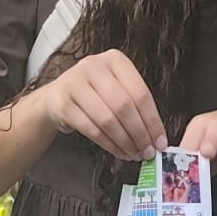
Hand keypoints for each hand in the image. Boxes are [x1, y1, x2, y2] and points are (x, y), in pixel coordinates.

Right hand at [38, 49, 165, 161]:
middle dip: (139, 134)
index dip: (152, 120)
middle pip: (124, 106)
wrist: (57, 98)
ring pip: (108, 119)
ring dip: (124, 142)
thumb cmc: (93, 95)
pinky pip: (92, 130)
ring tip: (134, 155)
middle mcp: (95, 66)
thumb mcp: (115, 88)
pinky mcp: (64, 104)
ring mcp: (76, 83)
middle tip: (147, 153)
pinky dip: (109, 145)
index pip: (140, 92)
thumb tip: (156, 137)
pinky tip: (119, 153)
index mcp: (115, 60)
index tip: (160, 142)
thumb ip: (134, 105)